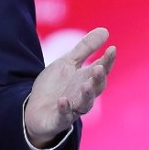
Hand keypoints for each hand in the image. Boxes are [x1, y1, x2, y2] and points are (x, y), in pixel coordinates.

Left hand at [24, 27, 116, 147]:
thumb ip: (85, 49)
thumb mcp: (68, 63)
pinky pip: (63, 116)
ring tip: (86, 85)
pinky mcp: (59, 119)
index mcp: (86, 80)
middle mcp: (83, 95)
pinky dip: (64, 109)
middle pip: (96, 88)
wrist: (36, 109)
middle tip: (99, 68)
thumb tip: (105, 30)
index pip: (101, 70)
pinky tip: (62, 101)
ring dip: (87, 95)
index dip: (107, 60)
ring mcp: (73, 109)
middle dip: (98, 79)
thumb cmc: (56, 85)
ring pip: (85, 104)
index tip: (112, 49)